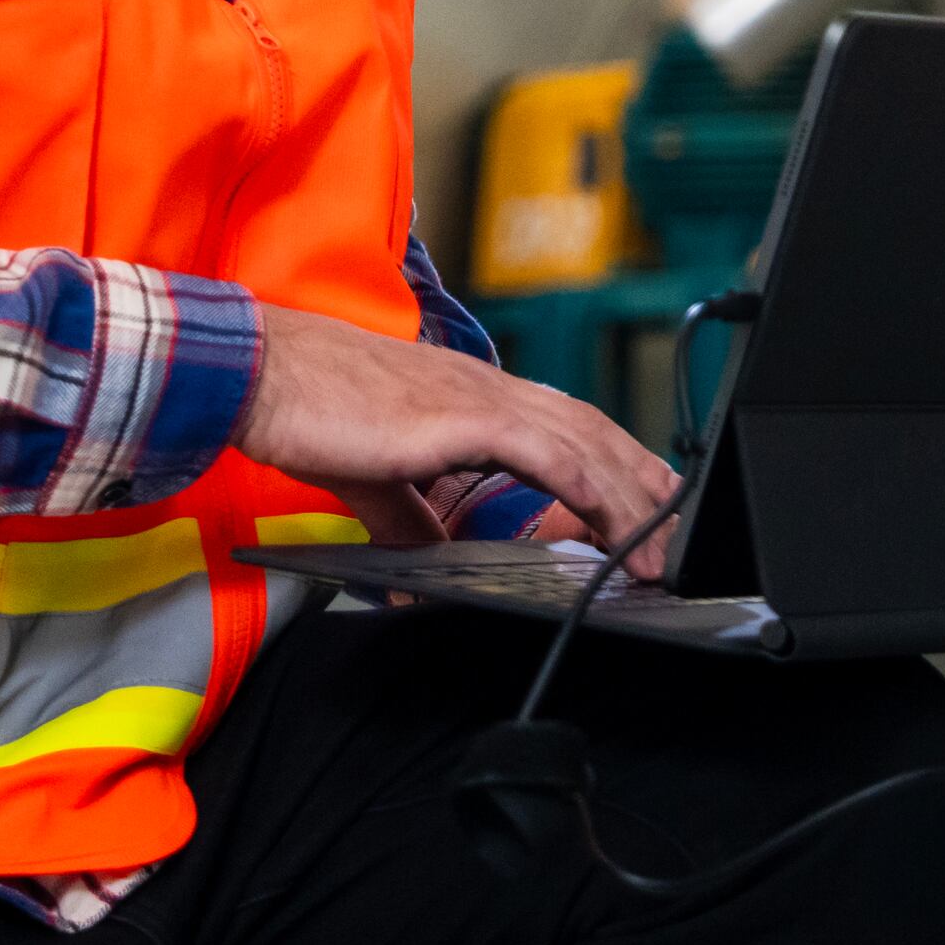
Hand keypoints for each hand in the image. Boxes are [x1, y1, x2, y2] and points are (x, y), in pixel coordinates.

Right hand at [237, 306, 674, 554]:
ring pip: (580, 440)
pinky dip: (584, 480)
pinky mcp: (459, 415)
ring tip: (661, 539)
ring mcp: (477, 397)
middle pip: (591, 431)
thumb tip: (422, 569)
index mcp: (471, 399)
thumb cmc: (309, 413)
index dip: (614, 463)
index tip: (647, 503)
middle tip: (682, 527)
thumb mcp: (373, 480)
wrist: (263, 375)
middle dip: (642, 482)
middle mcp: (487, 389)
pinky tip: (610, 510)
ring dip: (628, 492)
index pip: (566, 428)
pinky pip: (541, 449)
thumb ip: (406, 522)